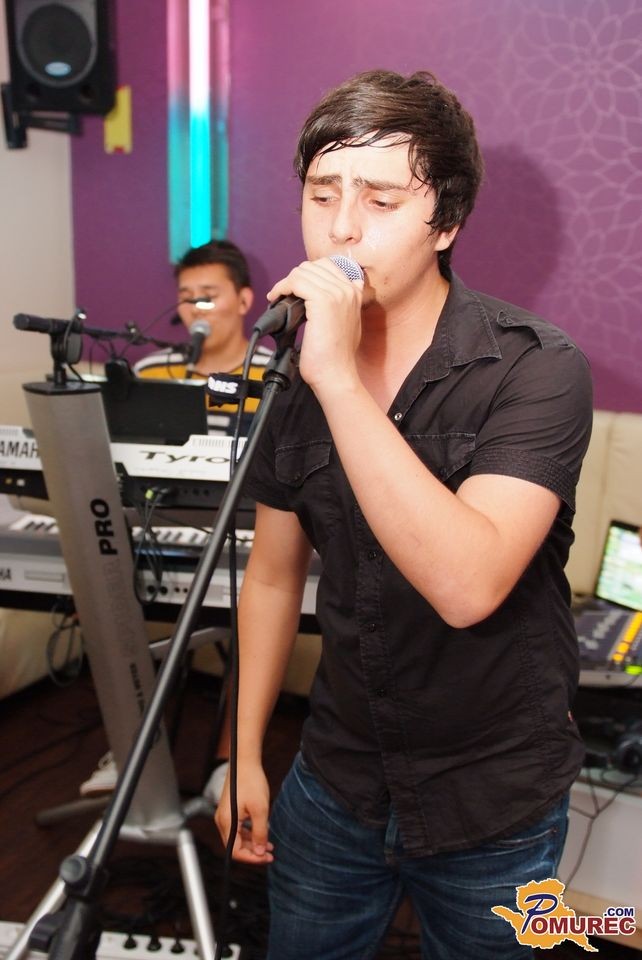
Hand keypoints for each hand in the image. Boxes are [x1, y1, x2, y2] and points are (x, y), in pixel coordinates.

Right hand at [214, 760, 273, 863]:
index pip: (235, 851)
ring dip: (252, 844)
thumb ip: (260, 833)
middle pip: (235, 846)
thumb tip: (260, 852)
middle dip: (253, 852)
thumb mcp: (260, 809)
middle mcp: (222, 821)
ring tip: (269, 846)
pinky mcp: (228, 811)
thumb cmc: (252, 781)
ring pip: (237, 838)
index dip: (251, 858)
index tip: (266, 857)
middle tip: (270, 854)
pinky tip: (262, 834)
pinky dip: (249, 834)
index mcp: (227, 822)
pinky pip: (237, 829)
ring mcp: (224, 816)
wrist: (245, 762)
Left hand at [266, 257, 363, 393]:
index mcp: (355, 292)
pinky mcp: (323, 301)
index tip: (294, 290)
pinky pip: (296, 281)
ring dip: (286, 283)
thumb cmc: (336, 357)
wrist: (335, 375)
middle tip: (283, 294)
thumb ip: (343, 306)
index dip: (306, 275)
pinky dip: (282, 287)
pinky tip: (276, 298)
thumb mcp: (346, 325)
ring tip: (277, 297)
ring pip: (302, 272)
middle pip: (313, 266)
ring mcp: (337, 293)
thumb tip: (335, 295)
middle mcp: (348, 289)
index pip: (326, 266)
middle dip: (294, 278)